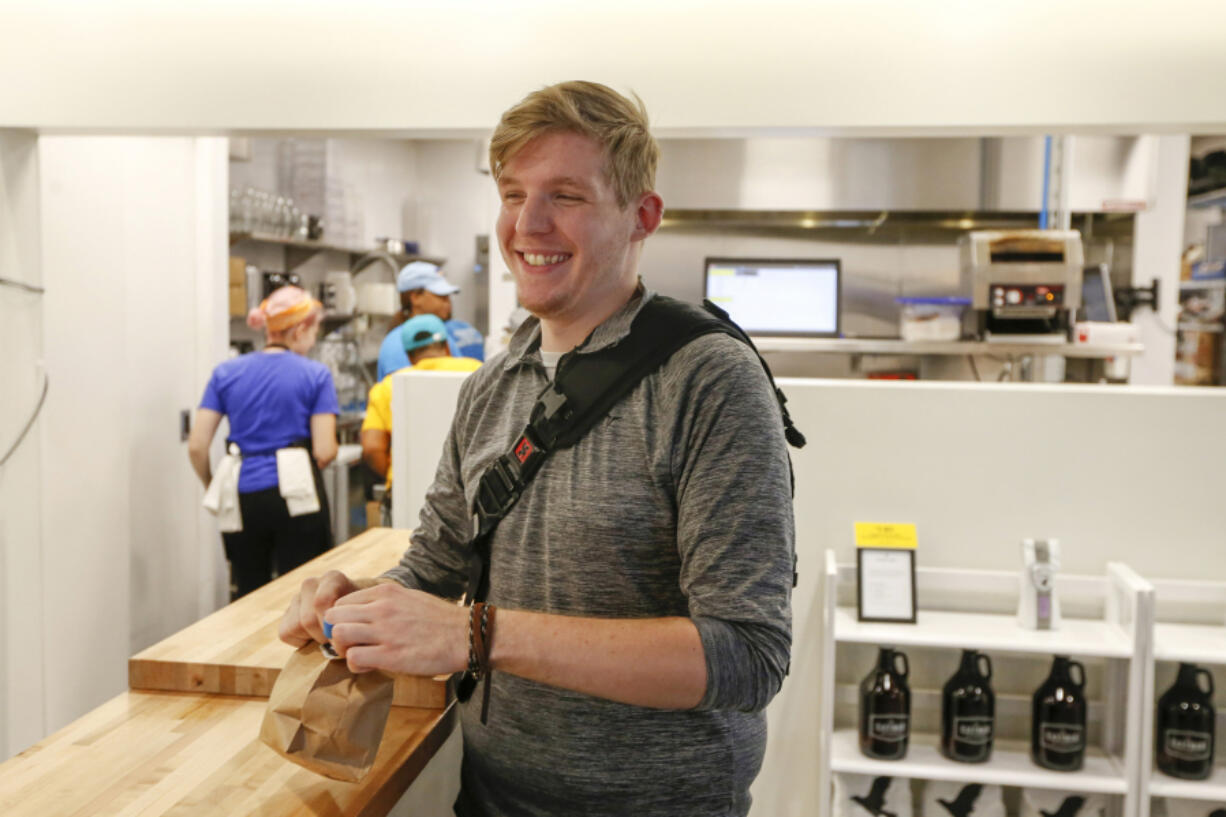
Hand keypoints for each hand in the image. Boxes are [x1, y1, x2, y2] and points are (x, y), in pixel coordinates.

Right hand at [278, 570, 359, 646]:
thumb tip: (342, 637)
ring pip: (296, 626)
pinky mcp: (287, 613)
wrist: (357, 610)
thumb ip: (357, 621)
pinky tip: (316, 637)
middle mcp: (311, 584)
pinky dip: (301, 642)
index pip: (321, 602)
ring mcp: (297, 598)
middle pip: (308, 619)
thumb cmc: (363, 614)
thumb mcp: (366, 613)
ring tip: (330, 637)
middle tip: (339, 640)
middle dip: (324, 635)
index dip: (330, 624)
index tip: (344, 633)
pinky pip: (286, 633)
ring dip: (314, 638)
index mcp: (332, 579)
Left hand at [324, 583, 468, 675]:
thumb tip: (365, 613)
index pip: (342, 601)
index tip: (351, 629)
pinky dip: (355, 664)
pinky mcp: (390, 655)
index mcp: (385, 593)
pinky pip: (354, 658)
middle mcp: (381, 609)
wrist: (466, 635)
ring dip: (342, 649)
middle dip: (336, 632)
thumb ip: (386, 603)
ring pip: (339, 635)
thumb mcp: (410, 598)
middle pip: (334, 616)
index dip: (341, 618)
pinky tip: (369, 665)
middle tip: (348, 644)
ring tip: (357, 654)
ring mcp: (385, 632)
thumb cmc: (440, 620)